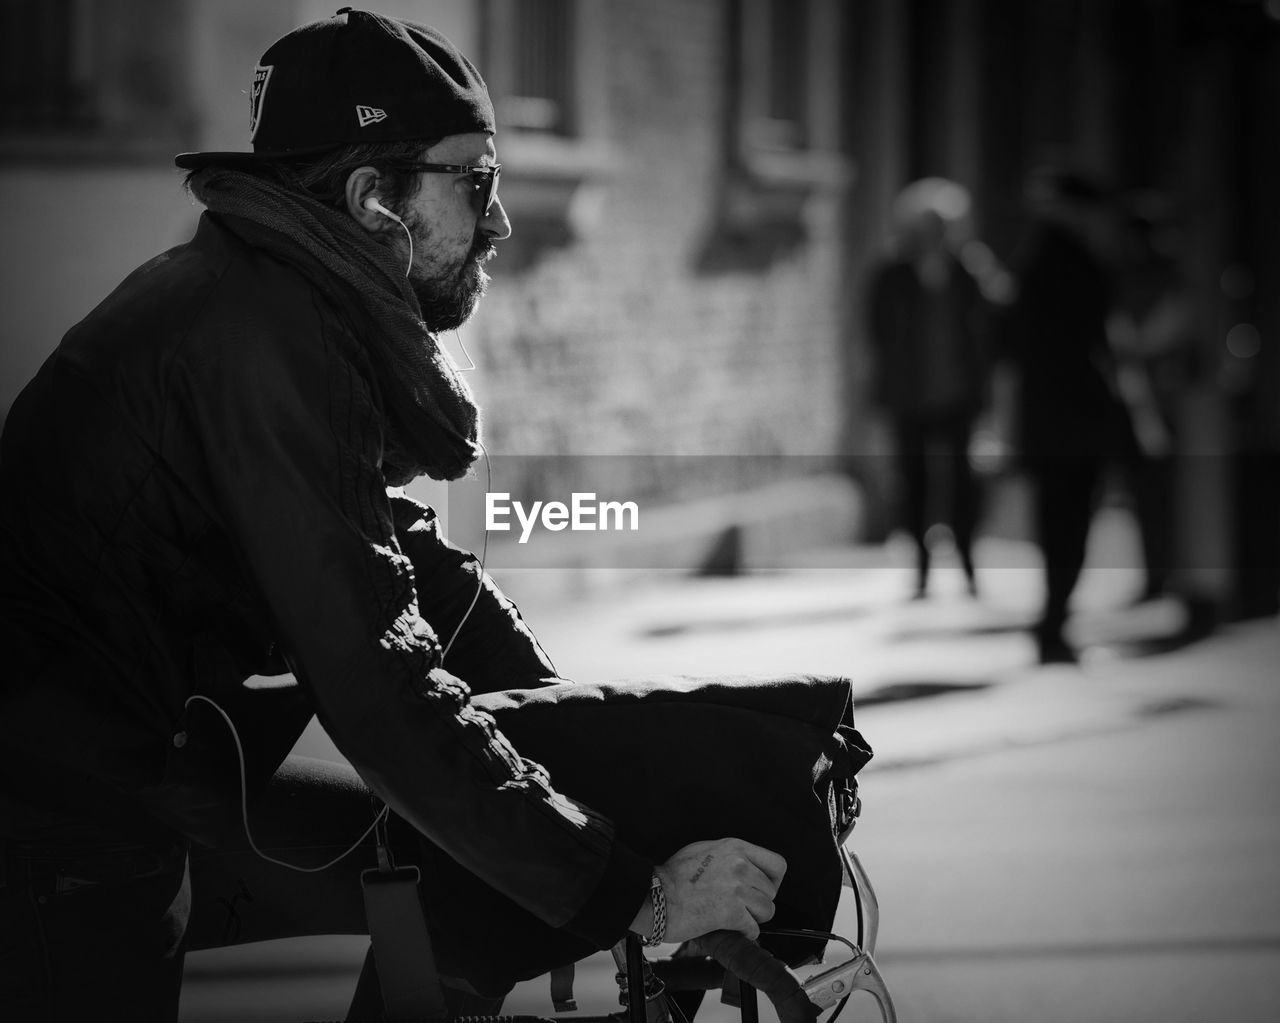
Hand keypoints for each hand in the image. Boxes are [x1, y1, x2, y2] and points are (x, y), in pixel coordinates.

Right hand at [634, 838, 786, 942]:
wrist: (654, 896)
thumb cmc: (672, 876)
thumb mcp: (703, 850)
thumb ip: (729, 855)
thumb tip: (746, 866)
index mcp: (735, 847)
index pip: (777, 864)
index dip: (773, 880)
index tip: (763, 889)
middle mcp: (740, 865)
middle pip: (771, 892)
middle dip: (758, 903)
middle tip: (740, 907)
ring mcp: (737, 888)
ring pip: (766, 911)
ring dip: (752, 919)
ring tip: (733, 917)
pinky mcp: (731, 912)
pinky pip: (753, 929)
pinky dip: (743, 933)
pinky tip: (727, 928)